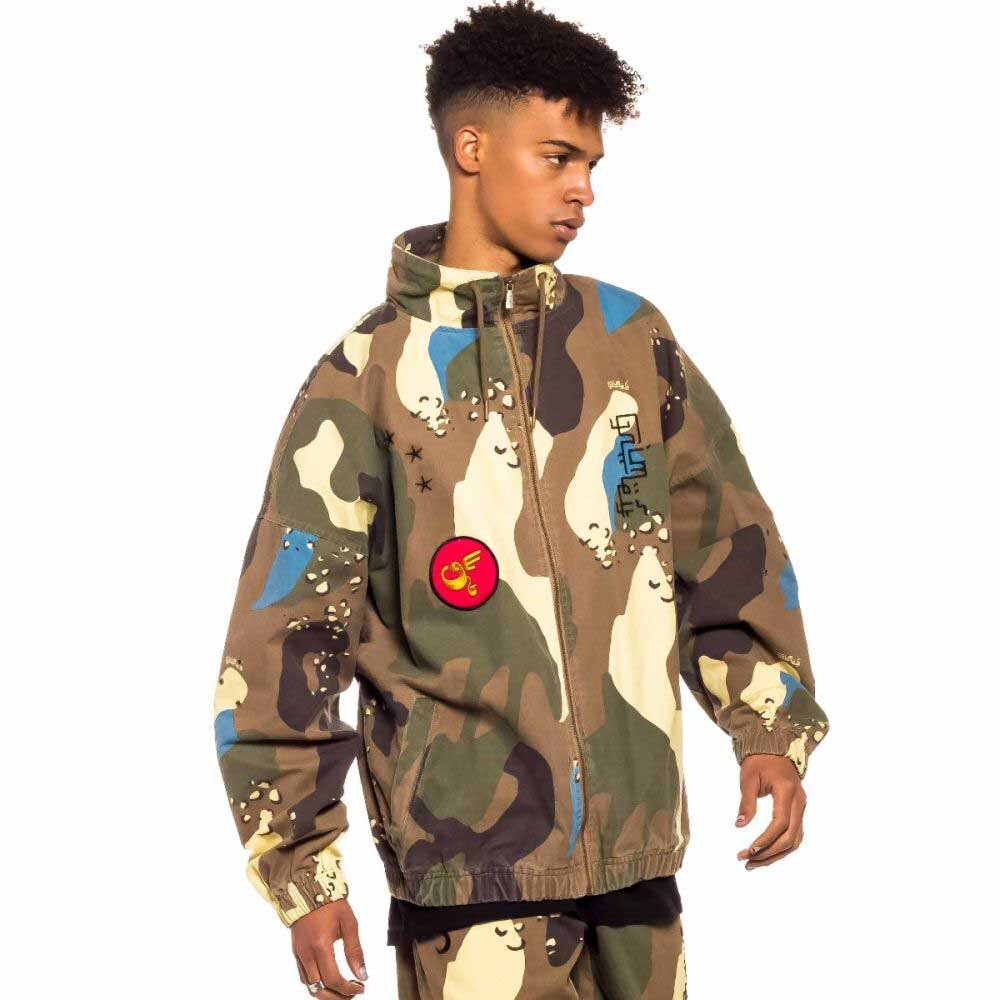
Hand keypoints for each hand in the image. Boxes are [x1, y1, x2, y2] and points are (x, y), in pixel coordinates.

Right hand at [291, 899, 366, 996]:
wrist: (308, 889)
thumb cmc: (331, 904)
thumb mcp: (349, 923)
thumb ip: (355, 951)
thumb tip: (362, 974)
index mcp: (321, 946)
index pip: (334, 979)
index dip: (348, 989)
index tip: (361, 987)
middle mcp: (307, 954)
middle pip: (319, 989)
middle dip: (337, 997)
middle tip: (353, 993)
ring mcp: (299, 954)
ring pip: (310, 987)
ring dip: (326, 993)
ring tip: (343, 990)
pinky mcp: (296, 952)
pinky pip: (304, 977)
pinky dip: (316, 984)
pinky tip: (328, 979)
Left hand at [734, 753, 805, 868]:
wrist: (774, 749)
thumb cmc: (758, 762)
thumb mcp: (748, 778)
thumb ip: (746, 802)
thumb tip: (739, 825)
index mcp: (787, 791)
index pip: (780, 823)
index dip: (766, 839)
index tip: (749, 850)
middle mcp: (799, 801)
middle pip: (790, 837)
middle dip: (769, 853)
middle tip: (746, 861)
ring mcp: (802, 807)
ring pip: (795, 840)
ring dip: (775, 855)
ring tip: (752, 863)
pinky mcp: (799, 812)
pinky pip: (794, 835)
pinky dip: (781, 847)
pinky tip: (764, 854)